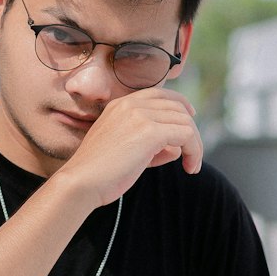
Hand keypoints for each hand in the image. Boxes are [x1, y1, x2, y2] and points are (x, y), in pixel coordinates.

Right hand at [56, 88, 202, 206]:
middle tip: (193, 154)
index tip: (190, 119)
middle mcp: (131, 105)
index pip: (159, 94)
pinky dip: (194, 151)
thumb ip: (149, 144)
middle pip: (177, 107)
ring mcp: (140, 116)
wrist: (81, 182)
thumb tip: (176, 148)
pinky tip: (189, 167)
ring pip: (185, 122)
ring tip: (191, 165)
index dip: (180, 104)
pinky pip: (186, 135)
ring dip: (195, 145)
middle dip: (190, 130)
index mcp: (120, 105)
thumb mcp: (124, 150)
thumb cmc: (99, 173)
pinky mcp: (150, 131)